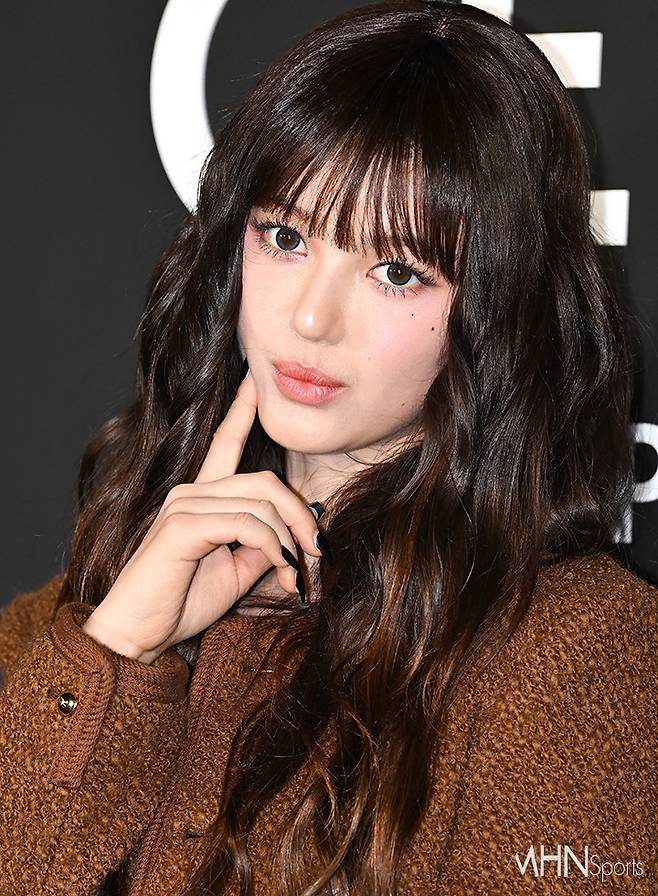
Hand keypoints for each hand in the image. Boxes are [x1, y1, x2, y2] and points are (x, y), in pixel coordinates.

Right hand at [82, 369, 321, 662]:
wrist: (138, 637)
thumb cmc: (181, 603)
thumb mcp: (236, 570)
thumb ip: (263, 544)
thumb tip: (297, 534)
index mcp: (201, 498)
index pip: (224, 444)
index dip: (241, 412)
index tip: (254, 382)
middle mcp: (190, 492)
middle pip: (264, 481)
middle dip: (300, 514)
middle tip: (318, 551)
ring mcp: (184, 505)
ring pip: (261, 503)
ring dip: (290, 540)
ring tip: (297, 574)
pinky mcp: (183, 525)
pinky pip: (246, 524)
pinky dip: (273, 547)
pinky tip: (282, 572)